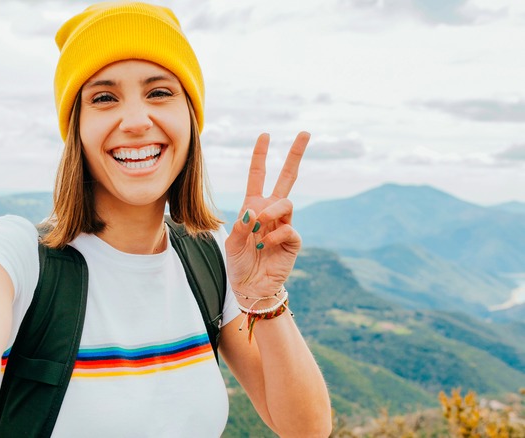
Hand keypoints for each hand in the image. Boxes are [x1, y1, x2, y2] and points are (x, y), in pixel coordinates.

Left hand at [225, 132, 308, 297]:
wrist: (251, 287)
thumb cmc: (239, 263)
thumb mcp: (231, 243)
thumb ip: (240, 226)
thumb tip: (254, 212)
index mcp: (253, 206)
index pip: (258, 176)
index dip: (260, 156)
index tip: (265, 135)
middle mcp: (270, 211)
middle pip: (287, 178)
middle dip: (295, 155)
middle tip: (305, 133)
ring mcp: (284, 224)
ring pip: (286, 202)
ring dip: (272, 210)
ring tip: (260, 225)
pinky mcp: (293, 240)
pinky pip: (289, 228)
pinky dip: (276, 235)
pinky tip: (267, 245)